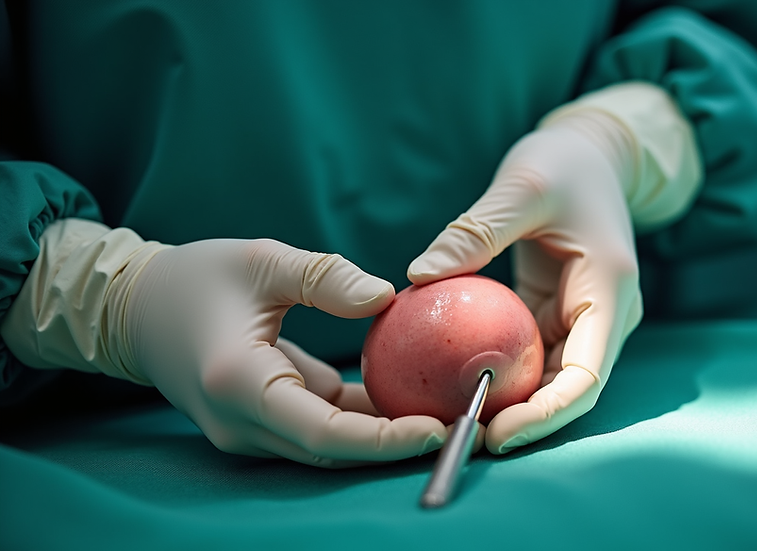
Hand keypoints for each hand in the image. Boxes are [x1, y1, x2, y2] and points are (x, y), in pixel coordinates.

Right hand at [111, 238, 447, 465]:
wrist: (136, 312)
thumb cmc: (196, 278)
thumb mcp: (263, 261)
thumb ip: (326, 278)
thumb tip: (389, 298)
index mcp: (240, 384)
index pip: (324, 433)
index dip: (385, 440)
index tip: (440, 429)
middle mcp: (243, 424)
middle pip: (335, 452)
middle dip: (398, 445)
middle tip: (464, 425)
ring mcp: (250, 430)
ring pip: (331, 445)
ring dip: (385, 433)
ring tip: (449, 410)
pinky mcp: (263, 422)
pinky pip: (321, 427)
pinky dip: (361, 417)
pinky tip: (408, 393)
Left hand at [408, 111, 644, 453]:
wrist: (592, 155)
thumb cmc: (564, 164)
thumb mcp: (522, 187)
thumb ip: (475, 231)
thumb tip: (417, 277)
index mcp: (609, 292)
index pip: (586, 376)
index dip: (546, 415)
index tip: (496, 432)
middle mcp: (603, 317)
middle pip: (566, 390)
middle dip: (522, 422)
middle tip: (460, 438)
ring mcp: (580, 319)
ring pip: (547, 379)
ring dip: (507, 403)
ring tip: (451, 420)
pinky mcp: (555, 314)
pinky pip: (526, 353)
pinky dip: (497, 370)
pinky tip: (453, 380)